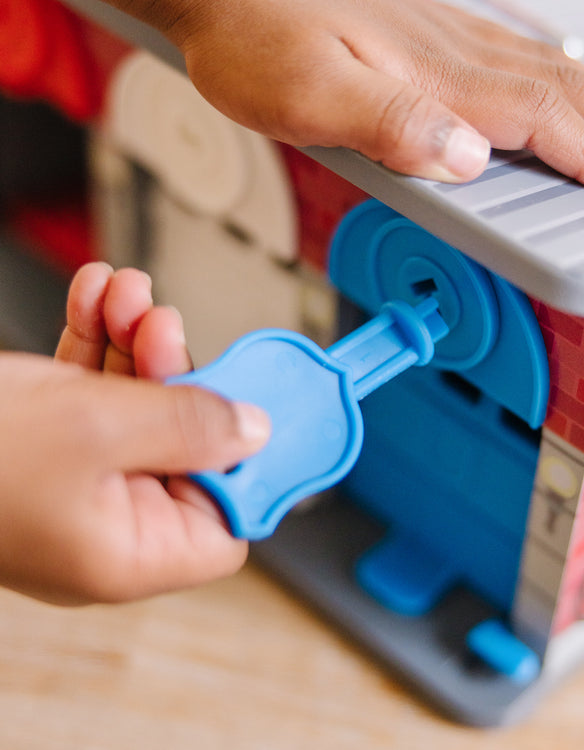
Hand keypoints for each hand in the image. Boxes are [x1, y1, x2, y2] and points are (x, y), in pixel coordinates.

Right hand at [0, 263, 269, 604]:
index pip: (227, 518)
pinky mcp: (47, 448)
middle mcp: (110, 524)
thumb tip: (255, 429)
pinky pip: (89, 395)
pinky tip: (93, 294)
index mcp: (131, 551)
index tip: (252, 399)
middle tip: (159, 318)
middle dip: (174, 369)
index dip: (247, 461)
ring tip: (120, 290)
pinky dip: (93, 344)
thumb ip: (188, 425)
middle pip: (183, 444)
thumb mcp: (95, 428)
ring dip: (131, 341)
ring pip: (134, 407)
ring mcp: (77, 485)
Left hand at [108, 0, 583, 193]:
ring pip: (547, 68)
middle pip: (563, 90)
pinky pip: (513, 50)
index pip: (537, 117)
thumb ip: (390, 126)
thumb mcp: (311, 98)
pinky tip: (570, 74)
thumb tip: (469, 158)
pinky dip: (557, 71)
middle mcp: (452, 53)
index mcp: (434, 79)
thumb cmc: (258, 45)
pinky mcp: (428, 30)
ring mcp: (444, 36)